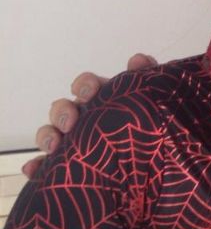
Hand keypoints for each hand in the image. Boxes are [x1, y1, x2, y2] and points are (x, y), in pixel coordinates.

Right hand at [22, 53, 156, 176]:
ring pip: (50, 134)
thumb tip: (138, 59)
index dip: (85, 85)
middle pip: (63, 109)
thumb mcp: (156, 101)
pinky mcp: (65, 169)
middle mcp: (85, 119)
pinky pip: (45, 167)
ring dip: (47, 136)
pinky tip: (34, 169)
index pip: (87, 86)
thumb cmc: (153, 128)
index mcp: (105, 102)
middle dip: (63, 112)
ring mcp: (73, 143)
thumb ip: (150, 78)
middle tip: (71, 122)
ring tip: (54, 147)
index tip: (91, 91)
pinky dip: (37, 167)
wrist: (157, 166)